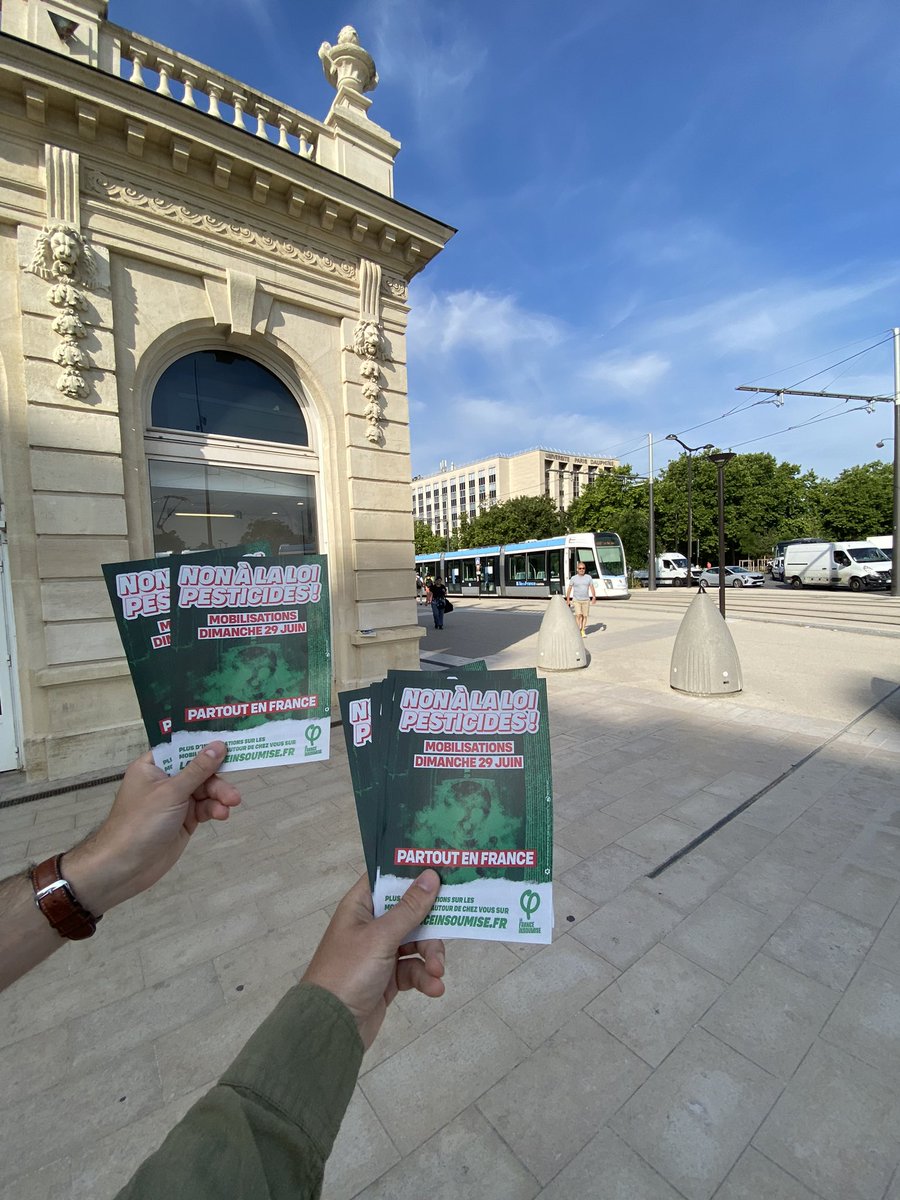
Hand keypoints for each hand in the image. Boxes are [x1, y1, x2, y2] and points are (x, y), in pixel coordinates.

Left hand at [65, 742, 240, 916]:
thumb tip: (218, 744)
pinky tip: (221, 815)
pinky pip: (203, 808)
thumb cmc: (142, 821)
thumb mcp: (171, 792)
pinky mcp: (182, 821)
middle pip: (198, 771)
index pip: (182, 749)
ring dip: (218, 796)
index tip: (229, 744)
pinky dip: (213, 810)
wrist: (124, 867)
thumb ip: (198, 769)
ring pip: (204, 791)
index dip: (204, 746)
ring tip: (230, 805)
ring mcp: (174, 802)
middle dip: (216, 781)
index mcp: (153, 767)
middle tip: (233, 793)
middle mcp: (164, 781)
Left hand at [302, 871, 444, 1048]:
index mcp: (361, 906)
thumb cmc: (349, 971)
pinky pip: (413, 969)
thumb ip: (409, 908)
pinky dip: (425, 977)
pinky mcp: (388, 977)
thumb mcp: (381, 937)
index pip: (387, 879)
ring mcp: (379, 952)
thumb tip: (430, 875)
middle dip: (431, 926)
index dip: (411, 873)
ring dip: (430, 956)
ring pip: (416, 943)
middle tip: (449, 931)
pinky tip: (434, 988)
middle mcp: (370, 925)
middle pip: (409, 913)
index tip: (441, 871)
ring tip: (437, 972)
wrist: (332, 1026)